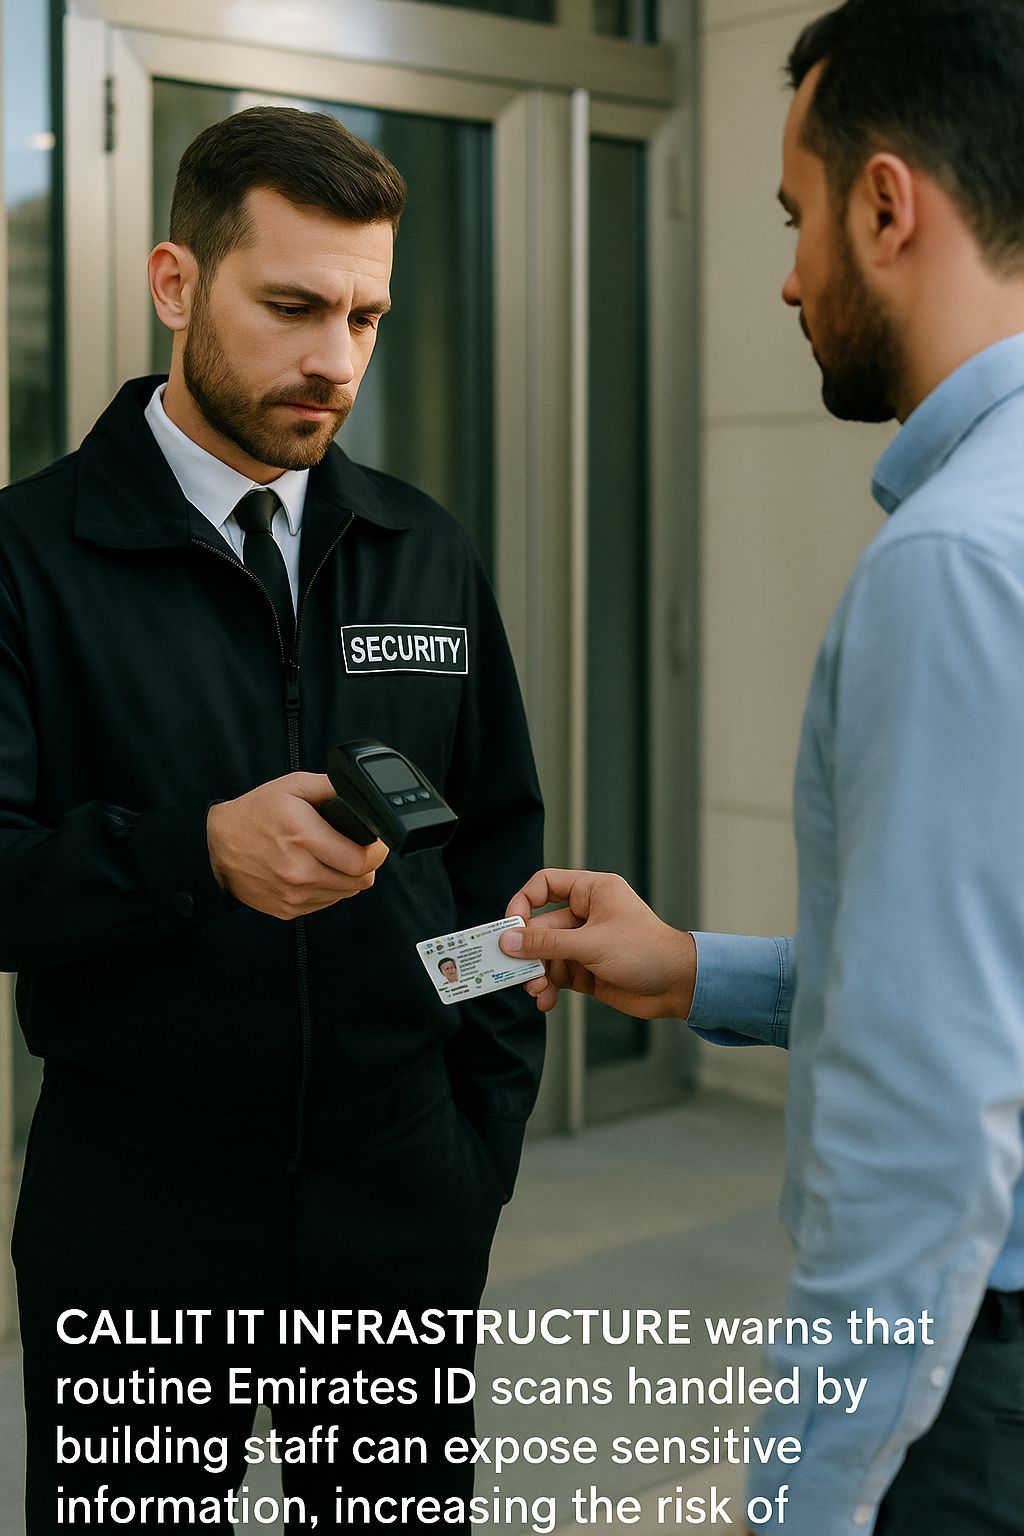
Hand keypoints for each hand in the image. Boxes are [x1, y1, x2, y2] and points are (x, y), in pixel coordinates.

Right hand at [207, 772, 387, 918]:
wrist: (218, 844)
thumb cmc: (256, 812)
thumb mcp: (293, 785)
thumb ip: (331, 787)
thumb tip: (360, 794)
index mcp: (303, 836)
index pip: (361, 861)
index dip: (376, 852)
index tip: (376, 844)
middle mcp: (298, 870)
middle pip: (359, 881)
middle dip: (365, 864)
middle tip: (356, 849)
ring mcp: (292, 894)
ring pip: (345, 894)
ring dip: (347, 878)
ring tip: (332, 858)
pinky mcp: (287, 909)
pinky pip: (325, 903)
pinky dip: (328, 889)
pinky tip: (315, 870)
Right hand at [501, 868, 696, 1017]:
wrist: (677, 986)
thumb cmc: (645, 952)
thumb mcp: (590, 945)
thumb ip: (547, 944)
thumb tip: (508, 941)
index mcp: (592, 891)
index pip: (545, 884)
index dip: (523, 902)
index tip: (510, 926)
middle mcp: (586, 914)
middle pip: (541, 926)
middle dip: (528, 952)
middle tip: (515, 971)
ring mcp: (585, 943)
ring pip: (546, 954)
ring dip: (537, 973)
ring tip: (536, 990)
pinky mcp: (587, 969)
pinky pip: (557, 975)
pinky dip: (548, 987)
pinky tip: (546, 1001)